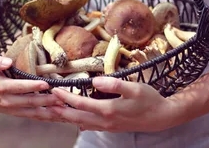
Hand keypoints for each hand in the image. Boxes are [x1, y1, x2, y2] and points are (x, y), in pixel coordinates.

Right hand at [0, 55, 65, 121]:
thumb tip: (8, 61)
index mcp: (1, 88)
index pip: (18, 87)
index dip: (32, 86)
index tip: (45, 84)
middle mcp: (8, 101)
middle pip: (29, 101)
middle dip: (46, 99)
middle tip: (60, 96)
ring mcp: (14, 109)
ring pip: (33, 111)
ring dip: (48, 110)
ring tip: (62, 106)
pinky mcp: (19, 113)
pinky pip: (34, 116)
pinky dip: (47, 116)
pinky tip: (58, 115)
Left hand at [47, 77, 182, 132]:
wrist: (163, 117)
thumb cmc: (149, 99)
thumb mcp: (135, 88)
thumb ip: (115, 84)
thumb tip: (96, 80)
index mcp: (108, 110)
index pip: (80, 104)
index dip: (65, 97)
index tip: (53, 90)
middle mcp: (105, 121)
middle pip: (76, 117)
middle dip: (60, 110)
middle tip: (45, 102)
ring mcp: (107, 126)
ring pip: (81, 123)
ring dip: (67, 117)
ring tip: (54, 110)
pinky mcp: (111, 127)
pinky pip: (90, 125)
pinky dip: (79, 121)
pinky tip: (75, 119)